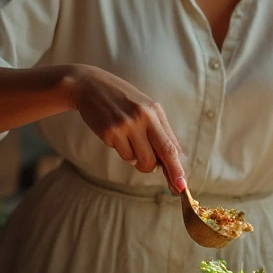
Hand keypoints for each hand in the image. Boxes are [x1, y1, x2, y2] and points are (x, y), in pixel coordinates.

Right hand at [66, 64, 186, 193]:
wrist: (90, 86)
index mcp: (155, 112)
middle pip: (160, 155)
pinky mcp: (109, 132)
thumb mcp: (146, 108)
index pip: (171, 146)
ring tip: (131, 142)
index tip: (182, 186)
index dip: (178, 168)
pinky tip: (116, 135)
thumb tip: (175, 157)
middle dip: (167, 174)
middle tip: (171, 185)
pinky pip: (123, 154)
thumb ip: (160, 131)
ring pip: (140, 160)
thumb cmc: (122, 100)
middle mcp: (142, 118)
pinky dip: (122, 150)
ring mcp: (125, 125)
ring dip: (138, 160)